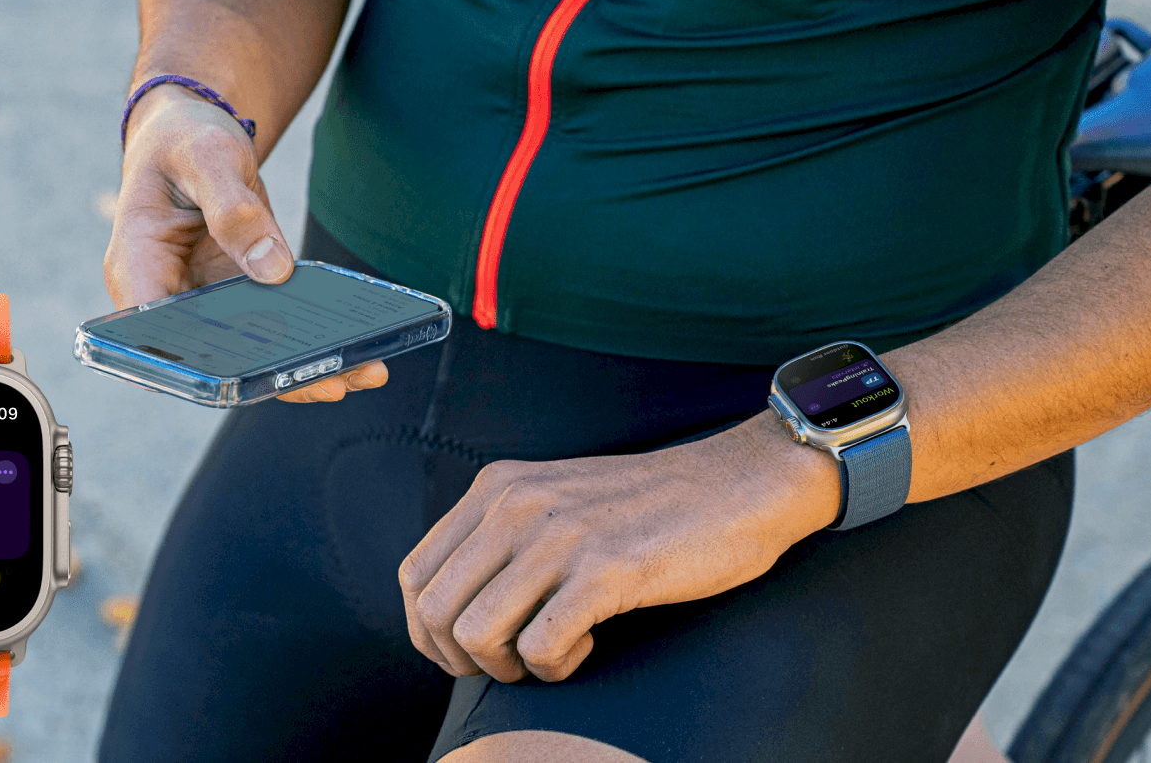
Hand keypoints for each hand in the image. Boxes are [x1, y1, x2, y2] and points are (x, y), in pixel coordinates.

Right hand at [104, 85, 384, 401]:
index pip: (155, 334)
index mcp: (138, 266)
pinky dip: (309, 345)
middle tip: (332, 383)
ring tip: (363, 371)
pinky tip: (356, 351)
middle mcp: (167, 297)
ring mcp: (203, 304)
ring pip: (248, 354)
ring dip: (302, 370)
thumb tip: (272, 269)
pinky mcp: (236, 299)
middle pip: (212, 357)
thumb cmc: (184, 142)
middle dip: (271, 377)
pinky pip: (271, 333)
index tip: (248, 378)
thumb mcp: (206, 158)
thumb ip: (233, 209)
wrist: (193, 136)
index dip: (196, 366)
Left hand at [398, 415, 839, 681]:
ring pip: (476, 634)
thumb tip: (455, 607)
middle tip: (513, 662)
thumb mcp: (553, 500)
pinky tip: (589, 645)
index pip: (413, 575)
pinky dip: (557, 666)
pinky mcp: (605, 571)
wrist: (736, 486)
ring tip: (553, 653)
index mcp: (496, 488)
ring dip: (510, 665)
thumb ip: (502, 535)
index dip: (428, 634)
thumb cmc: (648, 507)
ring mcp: (558, 537)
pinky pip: (540, 647)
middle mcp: (515, 506)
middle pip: (435, 611)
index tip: (468, 653)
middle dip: (465, 659)